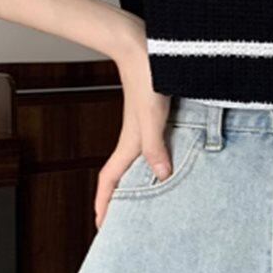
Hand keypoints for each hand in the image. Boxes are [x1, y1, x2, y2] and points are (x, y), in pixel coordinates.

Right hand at [94, 20, 170, 228]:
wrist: (144, 46)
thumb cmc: (147, 77)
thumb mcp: (153, 115)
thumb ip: (156, 146)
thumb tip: (160, 176)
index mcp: (130, 142)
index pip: (110, 179)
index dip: (105, 203)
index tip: (101, 226)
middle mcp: (135, 138)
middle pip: (123, 175)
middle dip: (121, 199)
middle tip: (126, 221)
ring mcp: (144, 127)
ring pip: (139, 162)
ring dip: (139, 182)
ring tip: (149, 200)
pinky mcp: (155, 116)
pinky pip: (154, 147)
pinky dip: (157, 160)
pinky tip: (172, 163)